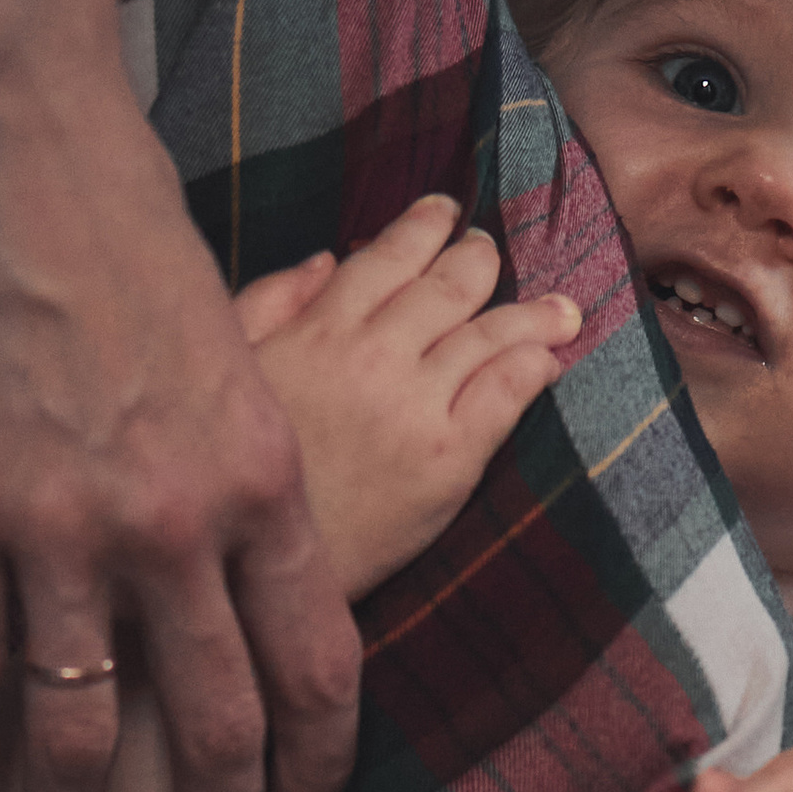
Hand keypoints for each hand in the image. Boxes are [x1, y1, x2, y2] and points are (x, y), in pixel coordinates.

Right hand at [0, 60, 360, 791]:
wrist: (1, 121)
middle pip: (217, 727)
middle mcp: (176, 520)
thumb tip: (248, 538)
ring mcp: (59, 522)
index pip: (316, 666)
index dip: (312, 765)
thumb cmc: (111, 215)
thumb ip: (237, 461)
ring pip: (82, 728)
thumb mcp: (223, 348)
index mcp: (263, 477)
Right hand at [234, 197, 579, 600]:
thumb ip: (271, 303)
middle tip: (492, 253)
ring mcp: (416, 407)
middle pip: (447, 285)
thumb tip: (326, 259)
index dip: (424, 228)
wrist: (258, 576)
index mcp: (318, 329)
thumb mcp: (230, 370)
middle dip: (477, 260)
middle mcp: (372, 355)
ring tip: (562, 308)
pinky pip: (505, 394)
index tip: (445, 215)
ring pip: (488, 334)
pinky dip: (533, 366)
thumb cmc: (237, 478)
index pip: (386, 256)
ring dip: (531, 312)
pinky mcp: (448, 461)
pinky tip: (548, 358)